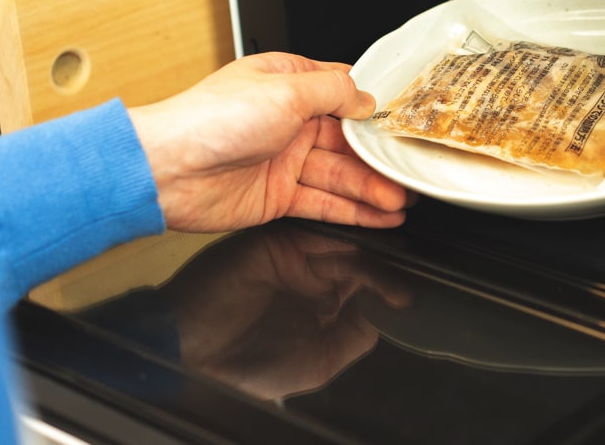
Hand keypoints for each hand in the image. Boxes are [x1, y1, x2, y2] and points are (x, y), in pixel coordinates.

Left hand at [128, 52, 411, 231]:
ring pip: (339, 175)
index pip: (343, 93)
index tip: (402, 124)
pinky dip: (353, 210)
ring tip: (402, 199)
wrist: (165, 170)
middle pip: (346, 140)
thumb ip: (334, 93)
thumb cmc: (210, 120)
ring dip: (372, 188)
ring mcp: (283, 159)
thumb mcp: (285, 90)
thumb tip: (365, 97)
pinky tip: (379, 215)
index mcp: (287, 84)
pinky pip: (323, 203)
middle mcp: (287, 120)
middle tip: (409, 172)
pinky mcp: (276, 196)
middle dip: (378, 157)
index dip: (373, 110)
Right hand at [156, 224, 411, 399]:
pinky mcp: (282, 242)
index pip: (371, 286)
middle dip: (390, 264)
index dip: (394, 286)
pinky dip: (345, 243)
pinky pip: (320, 236)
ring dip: (374, 252)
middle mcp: (317, 278)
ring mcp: (300, 258)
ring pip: (348, 246)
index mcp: (327, 305)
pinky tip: (365, 253)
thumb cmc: (247, 368)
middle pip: (365, 260)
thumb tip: (391, 314)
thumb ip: (355, 336)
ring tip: (394, 266)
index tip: (411, 293)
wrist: (193, 351)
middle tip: (408, 274)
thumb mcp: (318, 363)